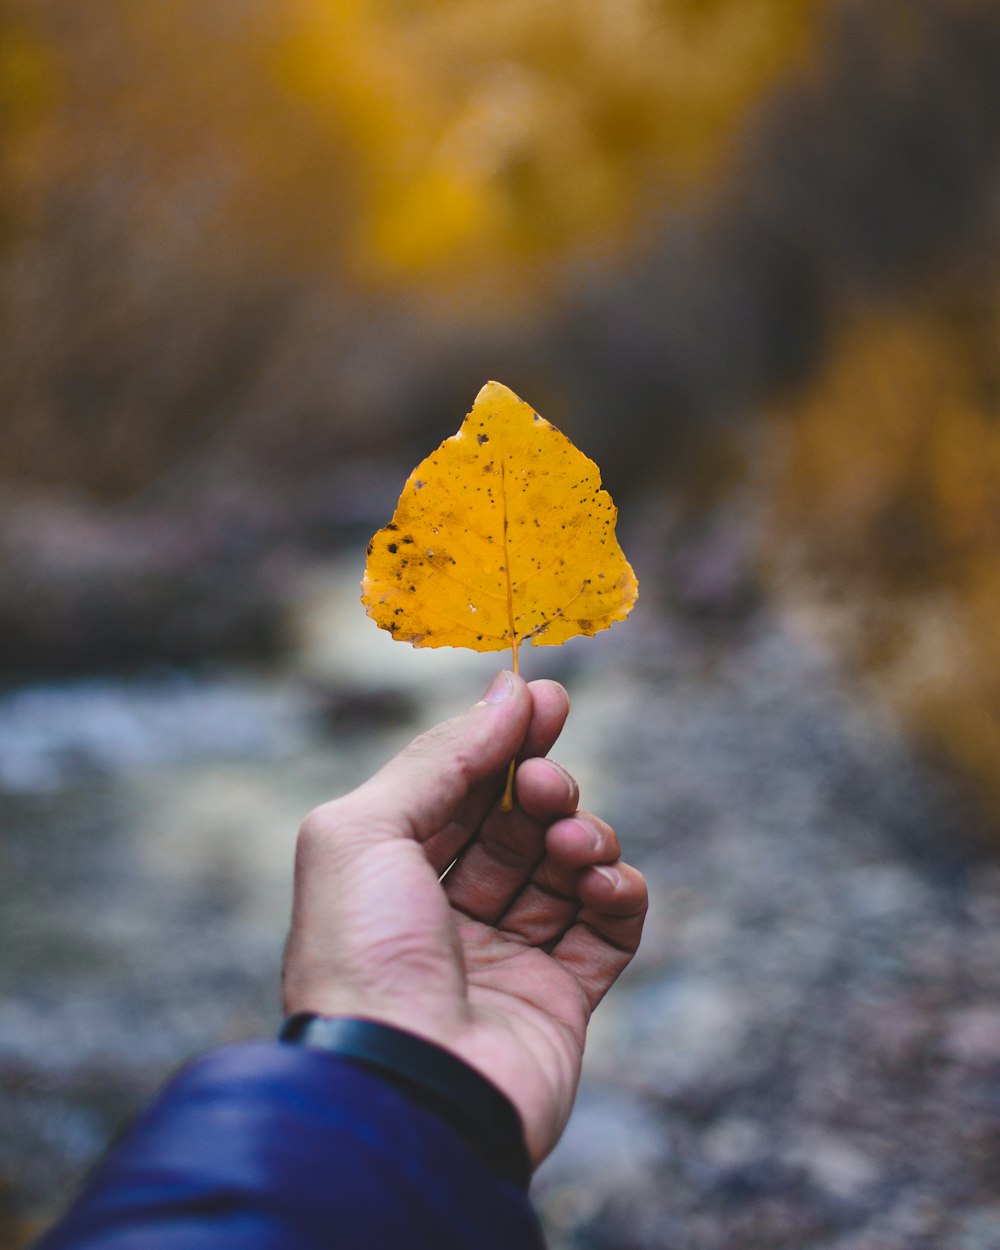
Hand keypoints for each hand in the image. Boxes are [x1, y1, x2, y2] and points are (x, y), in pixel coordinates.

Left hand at [282, 670, 646, 1164]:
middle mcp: (445, 915)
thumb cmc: (363, 959)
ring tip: (571, 842)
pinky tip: (601, 883)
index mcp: (389, 876)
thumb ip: (440, 758)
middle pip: (514, 823)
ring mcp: (505, 959)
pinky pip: (607, 929)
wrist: (404, 1095)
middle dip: (540, 786)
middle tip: (547, 780)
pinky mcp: (560, 1001)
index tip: (543, 697)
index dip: (498, 741)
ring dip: (580, 836)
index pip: (456, 790)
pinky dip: (617, 893)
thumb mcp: (365, 832)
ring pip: (564, 868)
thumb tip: (506, 694)